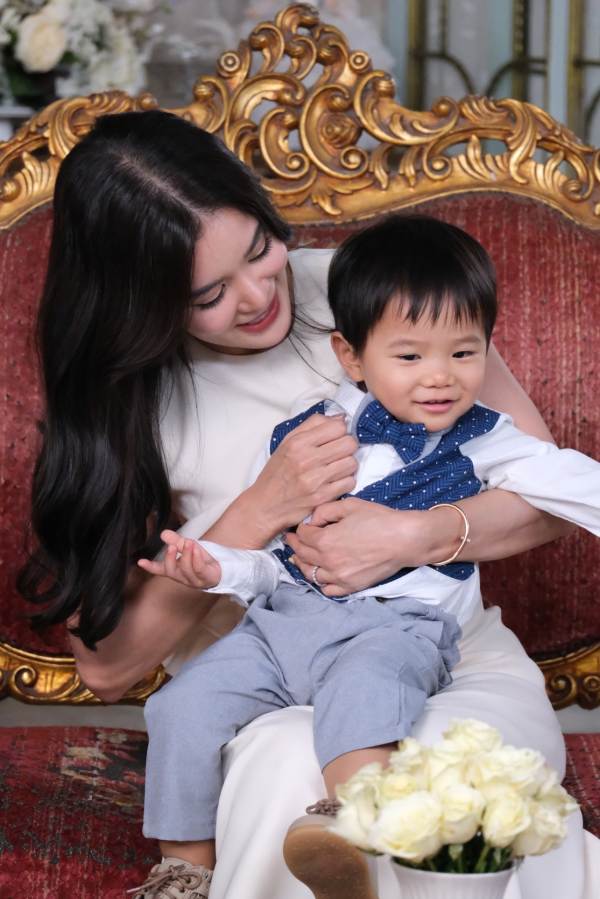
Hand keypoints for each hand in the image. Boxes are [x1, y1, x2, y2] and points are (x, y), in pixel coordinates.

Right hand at [138, 530, 221, 588]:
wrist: (221, 569)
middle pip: (171, 571)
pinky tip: (196, 549)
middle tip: (171, 546)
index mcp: (175, 570)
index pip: (160, 569)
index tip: (141, 562)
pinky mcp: (206, 578)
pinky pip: (199, 569)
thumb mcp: (187, 547)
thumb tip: (164, 533)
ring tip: (189, 542)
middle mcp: (182, 577)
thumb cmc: (200, 559)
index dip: (150, 566)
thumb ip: (176, 541)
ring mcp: (194, 580)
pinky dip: (197, 558)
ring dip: (186, 555)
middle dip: (170, 558)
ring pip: (186, 569)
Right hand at [246, 413, 357, 534]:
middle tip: (338, 452)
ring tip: (336, 467)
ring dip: (347, 464)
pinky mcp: (323, 497)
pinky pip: (350, 482)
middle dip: (348, 446)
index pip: (338, 427)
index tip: (335, 437)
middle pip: (349, 444)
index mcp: (298, 443)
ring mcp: (316, 480)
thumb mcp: (287, 442)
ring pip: (352, 463)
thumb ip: (313, 425)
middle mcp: (307, 460)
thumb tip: (341, 417)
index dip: (341, 431)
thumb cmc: (277, 473)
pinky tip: (334, 481)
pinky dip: (345, 481)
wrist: (265, 506)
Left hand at [285, 498, 429, 596]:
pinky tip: (320, 575)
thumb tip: (312, 521)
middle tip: (291, 541)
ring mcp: (339, 577)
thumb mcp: (349, 505)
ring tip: (300, 559)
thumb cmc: (378, 519)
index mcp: (324, 540)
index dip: (298, 529)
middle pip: (302, 555)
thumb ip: (324, 510)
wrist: (404, 539)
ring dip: (303, 565)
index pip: (301, 535)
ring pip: (310, 574)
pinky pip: (328, 589)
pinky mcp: (351, 586)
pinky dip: (321, 582)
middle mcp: (327, 561)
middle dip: (294, 546)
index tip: (297, 527)